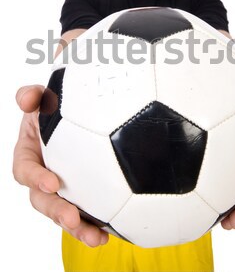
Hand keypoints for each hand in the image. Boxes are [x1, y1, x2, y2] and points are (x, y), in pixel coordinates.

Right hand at [13, 85, 108, 246]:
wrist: (87, 118)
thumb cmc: (59, 109)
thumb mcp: (44, 98)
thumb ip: (32, 96)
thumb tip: (26, 99)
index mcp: (30, 155)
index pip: (25, 170)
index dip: (34, 178)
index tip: (52, 183)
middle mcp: (44, 176)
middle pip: (43, 201)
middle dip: (55, 211)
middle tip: (72, 218)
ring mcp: (63, 189)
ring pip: (65, 214)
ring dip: (78, 228)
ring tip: (95, 237)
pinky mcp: (83, 197)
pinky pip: (86, 214)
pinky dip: (96, 225)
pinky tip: (110, 232)